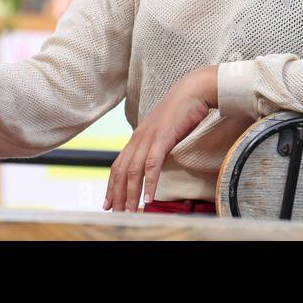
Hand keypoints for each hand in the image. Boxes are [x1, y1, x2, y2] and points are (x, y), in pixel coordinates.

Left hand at [103, 66, 216, 211]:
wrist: (193, 90)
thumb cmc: (182, 110)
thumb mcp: (165, 130)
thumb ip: (157, 145)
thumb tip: (156, 162)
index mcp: (138, 137)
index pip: (118, 165)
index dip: (112, 185)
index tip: (108, 202)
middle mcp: (139, 137)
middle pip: (121, 170)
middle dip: (117, 193)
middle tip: (115, 212)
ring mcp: (149, 137)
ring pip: (134, 171)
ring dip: (131, 193)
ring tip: (131, 210)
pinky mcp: (163, 137)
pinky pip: (153, 164)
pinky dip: (150, 182)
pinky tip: (149, 198)